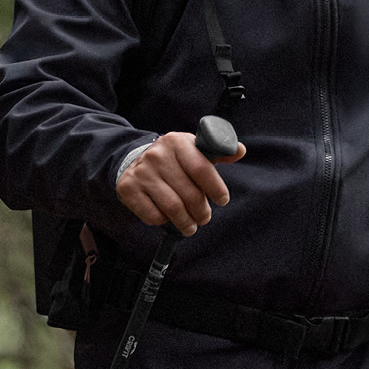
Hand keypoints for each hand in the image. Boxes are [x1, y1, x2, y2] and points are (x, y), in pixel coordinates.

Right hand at [115, 129, 240, 234]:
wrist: (133, 160)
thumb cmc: (174, 160)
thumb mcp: (193, 150)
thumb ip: (217, 153)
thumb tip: (240, 150)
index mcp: (177, 142)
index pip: (202, 168)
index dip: (216, 188)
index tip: (222, 200)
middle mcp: (157, 155)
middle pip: (189, 193)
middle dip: (202, 212)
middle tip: (204, 218)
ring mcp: (141, 172)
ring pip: (172, 208)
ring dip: (186, 222)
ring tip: (191, 226)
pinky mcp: (129, 189)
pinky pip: (153, 215)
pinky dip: (164, 221)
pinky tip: (168, 217)